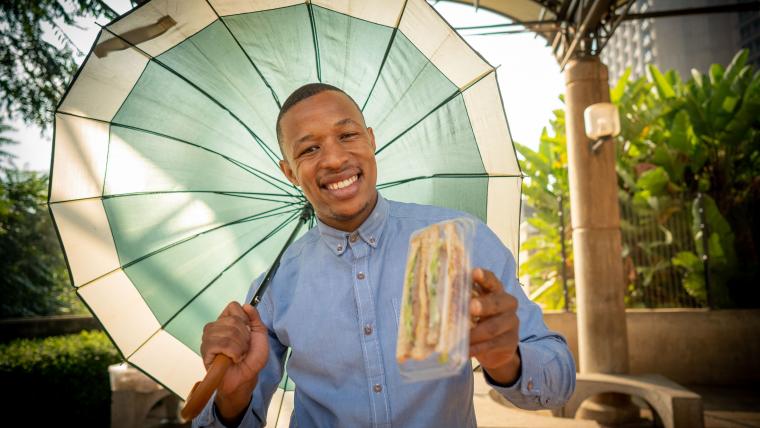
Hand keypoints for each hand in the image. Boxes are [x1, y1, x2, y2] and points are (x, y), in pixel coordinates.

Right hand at [200, 302, 268, 420]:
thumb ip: (255, 319)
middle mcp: (215, 327)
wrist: (246, 378)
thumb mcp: (260, 335)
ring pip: (228, 332)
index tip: (248, 331)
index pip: (233, 307)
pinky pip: (222, 344)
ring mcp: (208, 338)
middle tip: (244, 348)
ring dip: (240, 346)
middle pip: (233, 320)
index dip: (244, 318)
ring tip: (238, 354)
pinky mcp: (205, 350)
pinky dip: (233, 352)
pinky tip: (232, 359)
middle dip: (244, 337)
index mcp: (227, 320)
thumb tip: (247, 305)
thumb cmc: (251, 358)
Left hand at [469, 268, 520, 384]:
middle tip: (471, 307)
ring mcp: (511, 323)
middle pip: (497, 302)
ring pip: (493, 327)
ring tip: (461, 337)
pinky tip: (466, 351)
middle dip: (483, 305)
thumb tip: (436, 296)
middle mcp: (507, 303)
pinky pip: (492, 344)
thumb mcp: (473, 307)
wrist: (497, 347)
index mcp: (496, 290)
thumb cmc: (479, 320)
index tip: (474, 272)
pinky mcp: (510, 342)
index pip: (492, 280)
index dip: (484, 277)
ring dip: (475, 333)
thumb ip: (462, 300)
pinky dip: (477, 348)